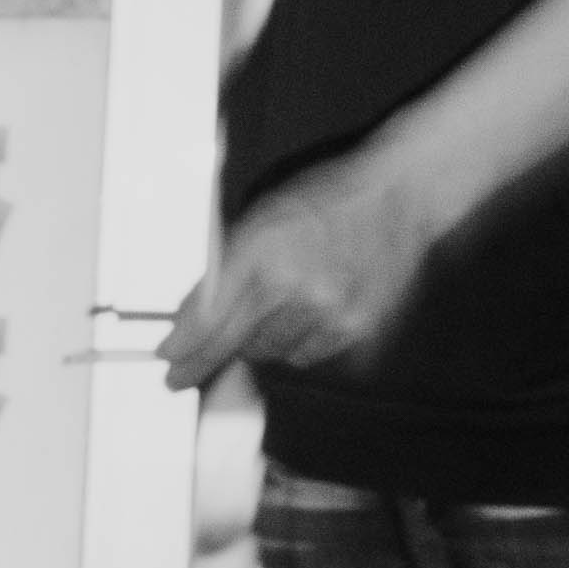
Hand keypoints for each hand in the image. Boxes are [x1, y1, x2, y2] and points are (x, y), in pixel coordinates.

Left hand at [162, 150, 462, 387]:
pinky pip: (307, 355)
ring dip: (261, 342)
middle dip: (209, 358)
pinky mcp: (356, 327)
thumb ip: (224, 270)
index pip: (209, 318)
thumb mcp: (261, 221)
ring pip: (271, 354)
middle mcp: (293, 284)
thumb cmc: (323, 203)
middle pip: (236, 346)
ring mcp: (327, 309)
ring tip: (279, 307)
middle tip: (187, 372)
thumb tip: (188, 319)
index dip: (184, 349)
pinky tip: (310, 312)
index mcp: (261, 251)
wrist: (398, 194)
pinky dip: (299, 343)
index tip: (169, 365)